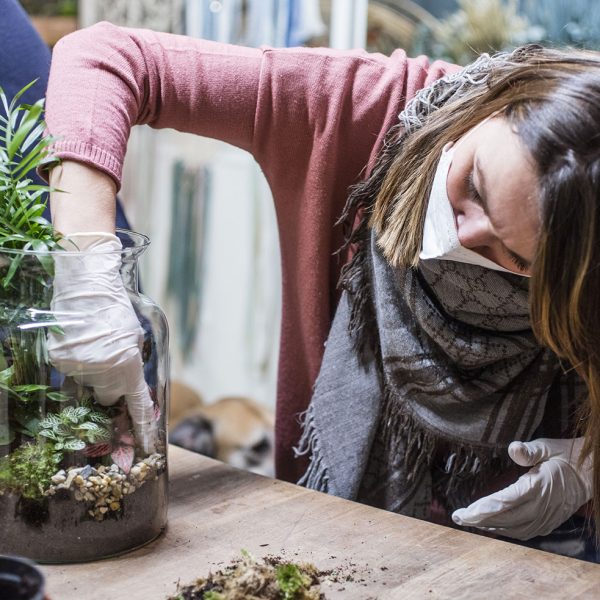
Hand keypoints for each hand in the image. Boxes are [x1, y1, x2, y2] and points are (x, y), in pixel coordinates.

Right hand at [48, 232, 157, 453]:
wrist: (87, 287)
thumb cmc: (116, 310)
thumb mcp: (136, 337)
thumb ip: (133, 364)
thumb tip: (127, 383)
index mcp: (127, 366)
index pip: (137, 404)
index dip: (143, 425)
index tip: (147, 442)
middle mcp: (103, 372)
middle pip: (108, 397)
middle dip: (112, 388)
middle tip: (111, 365)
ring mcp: (79, 368)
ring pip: (89, 385)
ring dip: (94, 373)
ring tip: (95, 346)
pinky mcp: (60, 361)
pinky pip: (72, 373)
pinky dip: (78, 365)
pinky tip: (81, 345)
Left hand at [451, 438, 592, 539]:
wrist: (590, 475)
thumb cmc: (565, 457)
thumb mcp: (548, 447)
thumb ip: (529, 450)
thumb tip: (512, 448)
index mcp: (538, 488)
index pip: (504, 503)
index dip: (481, 510)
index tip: (462, 512)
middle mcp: (540, 507)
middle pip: (504, 519)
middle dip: (479, 519)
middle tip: (457, 517)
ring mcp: (545, 518)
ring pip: (513, 529)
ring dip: (490, 526)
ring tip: (470, 521)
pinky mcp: (548, 523)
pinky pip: (523, 532)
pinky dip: (505, 530)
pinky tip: (492, 526)